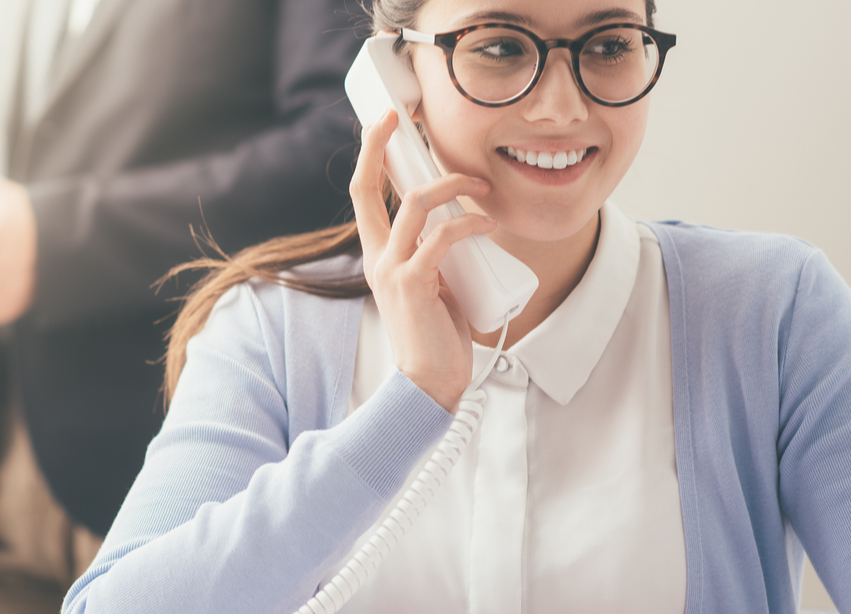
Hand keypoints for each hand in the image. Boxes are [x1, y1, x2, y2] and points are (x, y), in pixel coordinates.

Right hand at [349, 110, 494, 411]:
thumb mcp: (433, 283)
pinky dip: (469, 223)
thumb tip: (461, 225)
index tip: (385, 124)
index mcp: (379, 256)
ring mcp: (393, 270)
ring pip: (415, 204)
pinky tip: (486, 224)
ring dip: (452, 186)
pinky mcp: (414, 284)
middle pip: (367, 188)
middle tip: (401, 119)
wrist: (429, 383)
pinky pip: (441, 237)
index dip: (370, 155)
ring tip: (481, 187)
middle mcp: (378, 258)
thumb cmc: (437, 336)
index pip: (364, 195)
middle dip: (379, 146)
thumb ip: (436, 254)